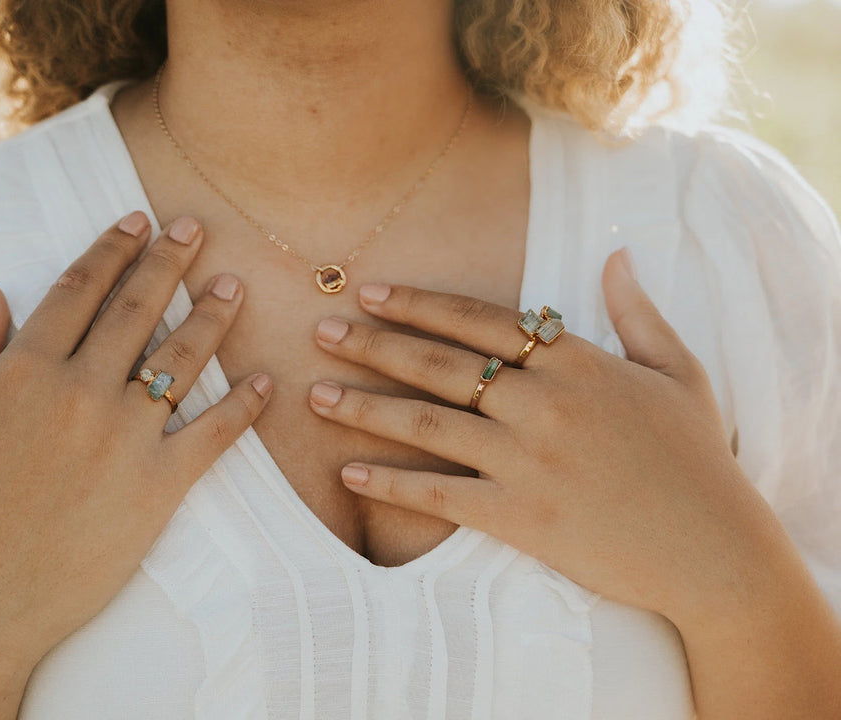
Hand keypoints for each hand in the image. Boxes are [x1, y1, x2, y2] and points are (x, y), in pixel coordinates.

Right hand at [0, 213, 271, 687]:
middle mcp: (82, 391)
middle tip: (196, 227)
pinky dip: (245, 405)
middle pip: (137, 309)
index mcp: (27, 369)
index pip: (79, 288)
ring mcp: (126, 437)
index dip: (111, 248)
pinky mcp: (160, 484)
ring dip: (213, 316)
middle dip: (169, 260)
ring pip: (182, 358)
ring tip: (233, 284)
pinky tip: (265, 381)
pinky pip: (214, 434)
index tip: (135, 221)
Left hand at [307, 248, 789, 627]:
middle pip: (439, 364)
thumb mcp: (679, 371)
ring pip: (427, 424)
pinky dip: (391, 484)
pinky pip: (439, 495)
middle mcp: (543, 403)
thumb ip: (638, 310)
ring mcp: (527, 460)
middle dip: (373, 345)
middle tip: (319, 332)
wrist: (713, 549)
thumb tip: (616, 254)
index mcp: (577, 362)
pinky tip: (349, 474)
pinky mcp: (520, 516)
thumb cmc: (697, 458)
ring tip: (315, 396)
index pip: (480, 320)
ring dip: (364, 408)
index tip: (369, 292)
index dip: (419, 304)